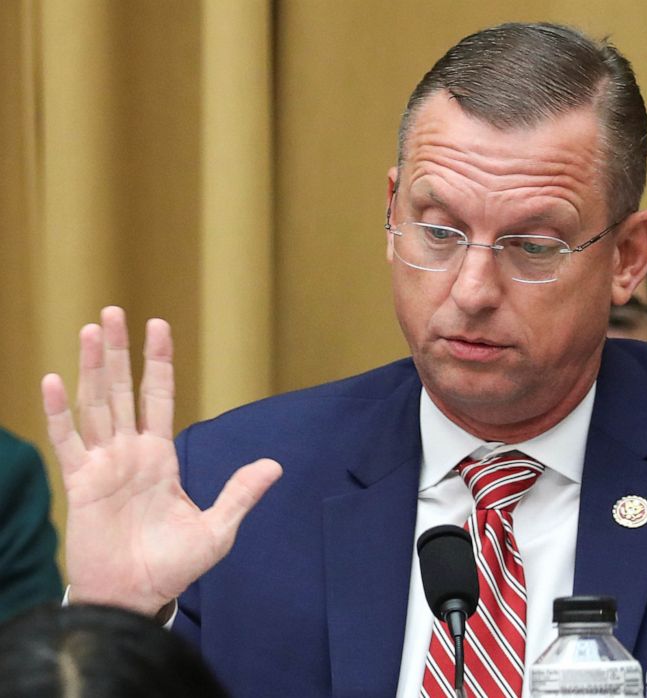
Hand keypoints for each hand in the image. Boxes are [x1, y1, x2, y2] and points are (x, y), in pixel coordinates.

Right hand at [42, 307, 281, 616]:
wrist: (138, 597)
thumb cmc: (174, 565)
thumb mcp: (217, 528)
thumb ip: (240, 493)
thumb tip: (275, 465)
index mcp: (161, 457)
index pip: (158, 397)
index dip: (158, 362)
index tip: (158, 325)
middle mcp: (130, 453)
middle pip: (122, 390)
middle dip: (120, 352)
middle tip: (113, 311)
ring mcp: (103, 465)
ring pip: (95, 405)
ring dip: (92, 368)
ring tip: (90, 329)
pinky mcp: (81, 484)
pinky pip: (67, 442)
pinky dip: (59, 412)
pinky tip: (53, 380)